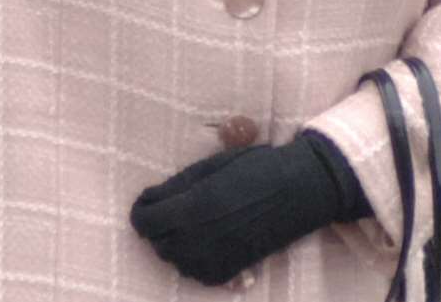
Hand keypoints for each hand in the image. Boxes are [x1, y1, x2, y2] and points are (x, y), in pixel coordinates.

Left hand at [130, 133, 349, 286]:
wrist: (297, 191)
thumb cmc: (255, 168)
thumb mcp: (211, 168)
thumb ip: (177, 187)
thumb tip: (150, 200)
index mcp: (192, 206)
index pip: (144, 222)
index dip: (143, 211)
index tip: (150, 202)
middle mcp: (199, 238)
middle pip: (157, 243)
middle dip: (159, 227)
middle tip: (173, 210)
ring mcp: (215, 257)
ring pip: (175, 260)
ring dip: (176, 243)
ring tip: (192, 224)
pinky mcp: (230, 271)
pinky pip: (197, 272)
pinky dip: (195, 258)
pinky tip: (207, 240)